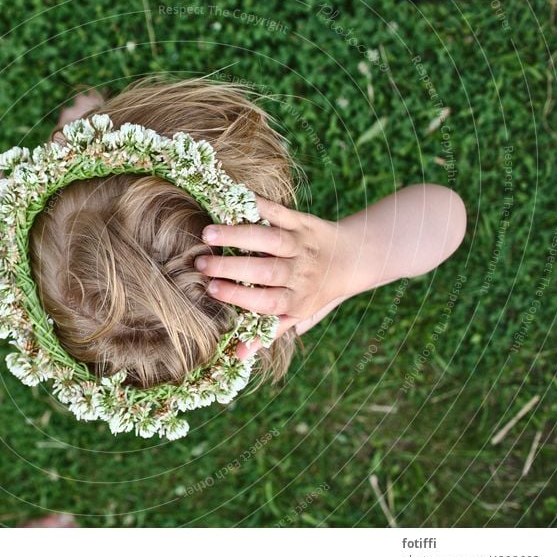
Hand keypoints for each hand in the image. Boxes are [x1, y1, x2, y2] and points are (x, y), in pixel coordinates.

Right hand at [194, 196, 349, 359]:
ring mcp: (302, 245)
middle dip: (231, 267)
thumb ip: (270, 331)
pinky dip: (258, 206)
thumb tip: (238, 356)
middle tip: (200, 264)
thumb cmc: (317, 291)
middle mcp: (300, 272)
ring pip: (270, 240)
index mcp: (298, 299)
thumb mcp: (299, 315)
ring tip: (208, 233)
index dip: (240, 296)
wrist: (355, 258)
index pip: (267, 300)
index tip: (212, 290)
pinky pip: (279, 213)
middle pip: (265, 271)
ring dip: (238, 235)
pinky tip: (234, 201)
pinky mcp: (302, 221)